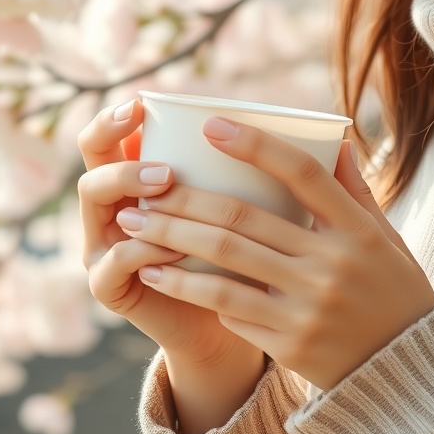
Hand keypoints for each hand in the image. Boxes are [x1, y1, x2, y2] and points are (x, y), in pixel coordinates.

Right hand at [76, 99, 262, 370]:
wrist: (234, 331)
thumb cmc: (253, 264)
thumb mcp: (267, 216)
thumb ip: (284, 179)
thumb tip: (341, 143)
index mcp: (141, 176)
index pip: (110, 134)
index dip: (116, 117)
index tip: (142, 102)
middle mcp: (115, 205)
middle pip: (92, 161)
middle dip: (121, 152)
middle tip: (166, 161)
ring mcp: (106, 244)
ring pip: (96, 201)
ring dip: (129, 188)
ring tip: (166, 186)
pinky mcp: (109, 285)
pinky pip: (114, 259)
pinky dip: (141, 248)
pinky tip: (168, 245)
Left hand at [118, 116, 433, 391]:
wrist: (407, 370)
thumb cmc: (392, 293)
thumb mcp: (386, 240)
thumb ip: (355, 192)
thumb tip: (337, 137)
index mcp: (356, 230)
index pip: (302, 172)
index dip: (254, 145)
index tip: (210, 125)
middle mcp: (332, 264)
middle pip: (243, 218)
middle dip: (184, 199)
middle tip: (142, 187)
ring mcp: (309, 306)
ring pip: (225, 263)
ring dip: (171, 241)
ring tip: (134, 227)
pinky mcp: (290, 343)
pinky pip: (232, 308)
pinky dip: (194, 287)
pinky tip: (160, 272)